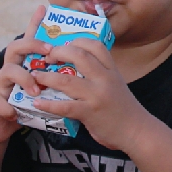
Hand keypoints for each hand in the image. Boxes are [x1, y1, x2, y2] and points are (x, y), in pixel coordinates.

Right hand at [0, 5, 51, 143]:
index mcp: (24, 63)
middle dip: (31, 45)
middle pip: (15, 47)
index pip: (29, 39)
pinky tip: (15, 113)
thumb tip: (77, 64)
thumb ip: (53, 75)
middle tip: (48, 52)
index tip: (43, 9)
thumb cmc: (25, 102)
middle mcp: (11, 69)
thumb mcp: (40, 86)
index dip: (34, 23)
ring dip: (24, 79)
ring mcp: (0, 84)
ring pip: (7, 71)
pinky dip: (7, 107)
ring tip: (35, 90)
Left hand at [31, 38, 151, 152]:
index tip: (64, 44)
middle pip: (79, 56)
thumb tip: (76, 67)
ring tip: (35, 77)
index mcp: (111, 70)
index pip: (95, 45)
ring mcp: (96, 95)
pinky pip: (64, 106)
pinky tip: (37, 103)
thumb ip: (100, 75)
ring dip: (46, 77)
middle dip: (58, 53)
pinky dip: (48, 104)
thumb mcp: (116, 84)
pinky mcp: (89, 113)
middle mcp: (105, 79)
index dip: (77, 41)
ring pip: (67, 80)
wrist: (136, 130)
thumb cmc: (124, 108)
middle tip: (47, 58)